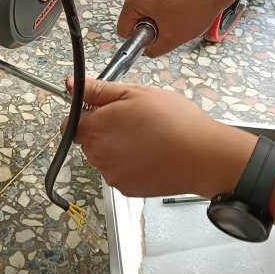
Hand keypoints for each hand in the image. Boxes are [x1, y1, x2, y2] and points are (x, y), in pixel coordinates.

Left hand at [67, 78, 254, 197]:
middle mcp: (98, 155)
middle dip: (103, 130)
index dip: (87, 114)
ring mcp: (112, 174)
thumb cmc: (175, 122)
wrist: (203, 156)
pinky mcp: (126, 188)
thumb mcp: (136, 93)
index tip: (104, 110)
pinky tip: (150, 154)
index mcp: (96, 128)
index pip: (71, 123)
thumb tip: (72, 84)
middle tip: (133, 121)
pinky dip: (129, 165)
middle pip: (87, 141)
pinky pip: (119, 173)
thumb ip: (99, 89)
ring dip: (116, 148)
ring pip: (103, 157)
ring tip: (145, 138)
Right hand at [116, 0, 231, 56]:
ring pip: (144, 7)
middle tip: (168, 24)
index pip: (123, 27)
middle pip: (132, 16)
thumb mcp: (171, 39)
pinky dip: (162, 4)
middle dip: (148, 24)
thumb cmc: (195, 6)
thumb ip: (153, 50)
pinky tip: (178, 6)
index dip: (138, 37)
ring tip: (174, 14)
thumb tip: (147, 50)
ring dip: (156, 14)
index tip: (154, 35)